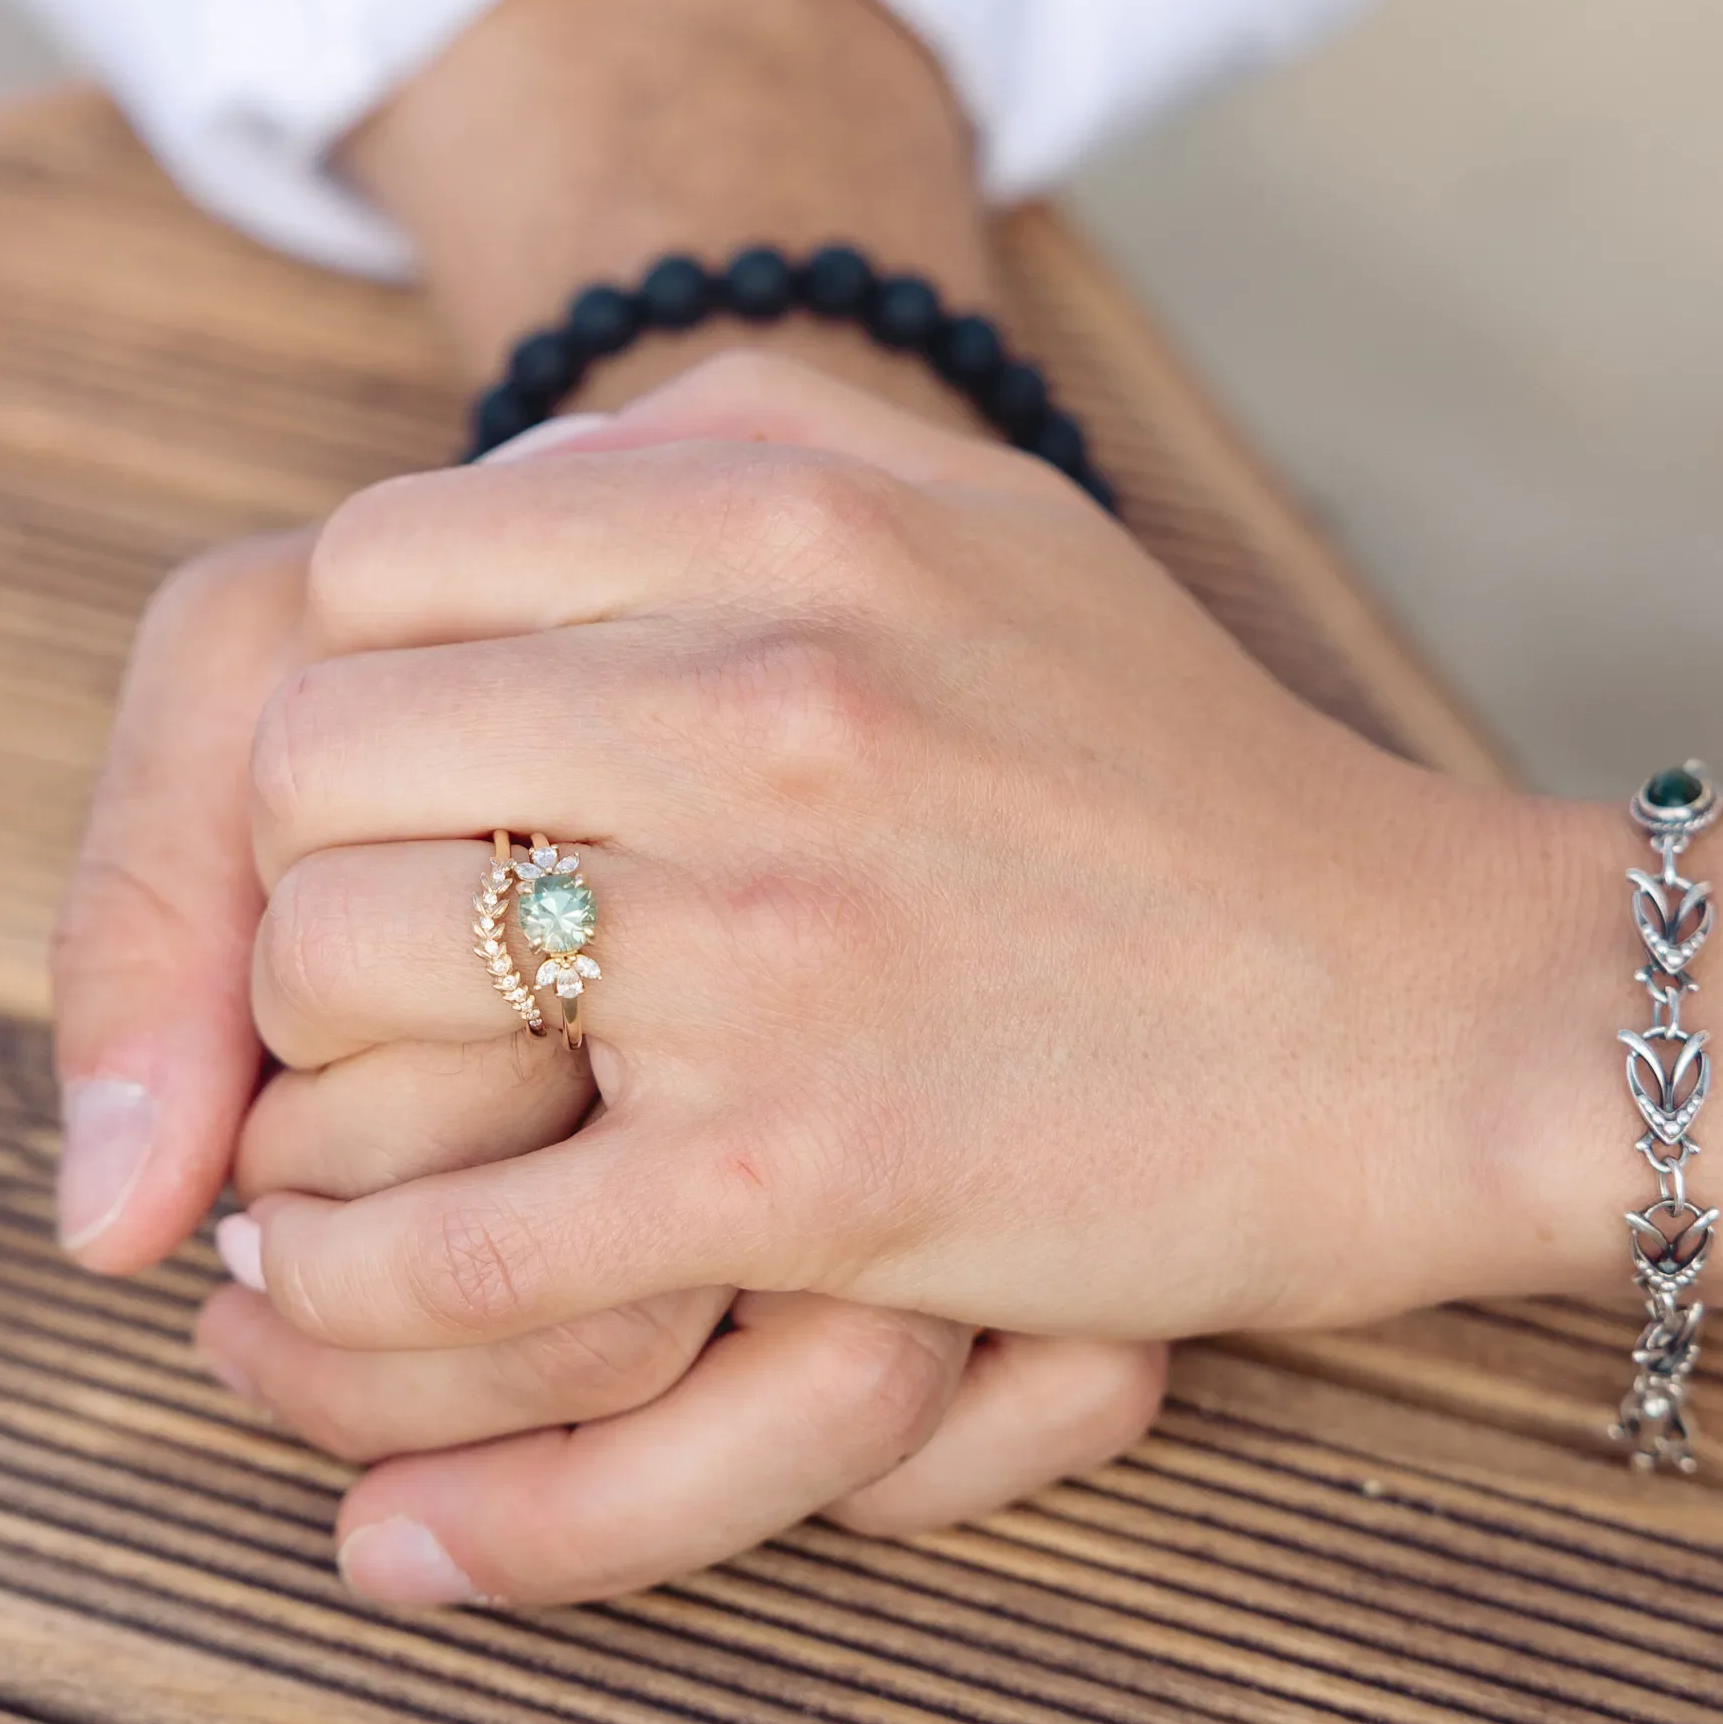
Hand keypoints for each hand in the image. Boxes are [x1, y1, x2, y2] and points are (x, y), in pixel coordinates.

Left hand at [237, 350, 1638, 1364]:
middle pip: (311, 754)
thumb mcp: (985, 524)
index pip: (376, 562)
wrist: (1420, 1013)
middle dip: (302, 864)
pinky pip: (453, 1232)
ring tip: (390, 1098)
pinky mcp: (801, 1168)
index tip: (401, 786)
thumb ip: (746, 449)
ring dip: (322, 1057)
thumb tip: (517, 468)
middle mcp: (762, 699)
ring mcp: (774, 937)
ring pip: (333, 969)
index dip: (346, 680)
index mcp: (797, 519)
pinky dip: (360, 1274)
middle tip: (374, 951)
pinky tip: (367, 1271)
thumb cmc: (1181, 769)